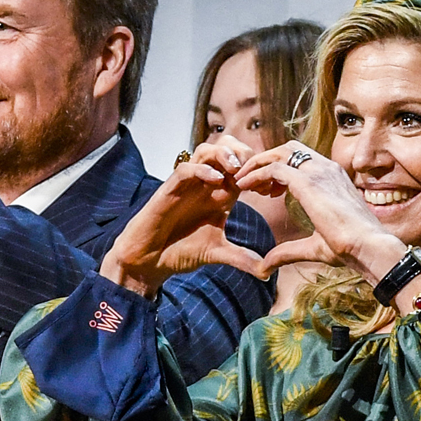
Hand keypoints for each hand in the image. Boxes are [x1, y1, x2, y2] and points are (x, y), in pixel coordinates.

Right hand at [100, 136, 264, 296]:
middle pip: (227, 148)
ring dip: (224, 155)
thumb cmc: (180, 250)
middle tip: (255, 173)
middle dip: (244, 154)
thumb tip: (267, 272)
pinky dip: (202, 169)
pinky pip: (186, 169)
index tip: (270, 188)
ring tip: (236, 170)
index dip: (259, 171)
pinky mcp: (170, 189)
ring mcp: (188, 184)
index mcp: (221, 194)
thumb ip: (242, 258)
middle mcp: (206, 184)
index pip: (244, 166)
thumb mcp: (218, 253)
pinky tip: (216, 180)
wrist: (150, 260)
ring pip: (206, 150)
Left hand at [235, 141, 403, 281]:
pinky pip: (274, 168)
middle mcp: (326, 169)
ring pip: (279, 153)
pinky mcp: (309, 182)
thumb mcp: (314, 247)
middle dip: (265, 160)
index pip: (301, 159)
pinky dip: (255, 173)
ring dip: (256, 164)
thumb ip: (288, 251)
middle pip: (288, 148)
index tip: (265, 190)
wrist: (369, 247)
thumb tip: (266, 265)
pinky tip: (244, 186)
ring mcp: (319, 172)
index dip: (278, 169)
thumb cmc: (351, 248)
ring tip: (242, 181)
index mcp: (333, 178)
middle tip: (248, 180)